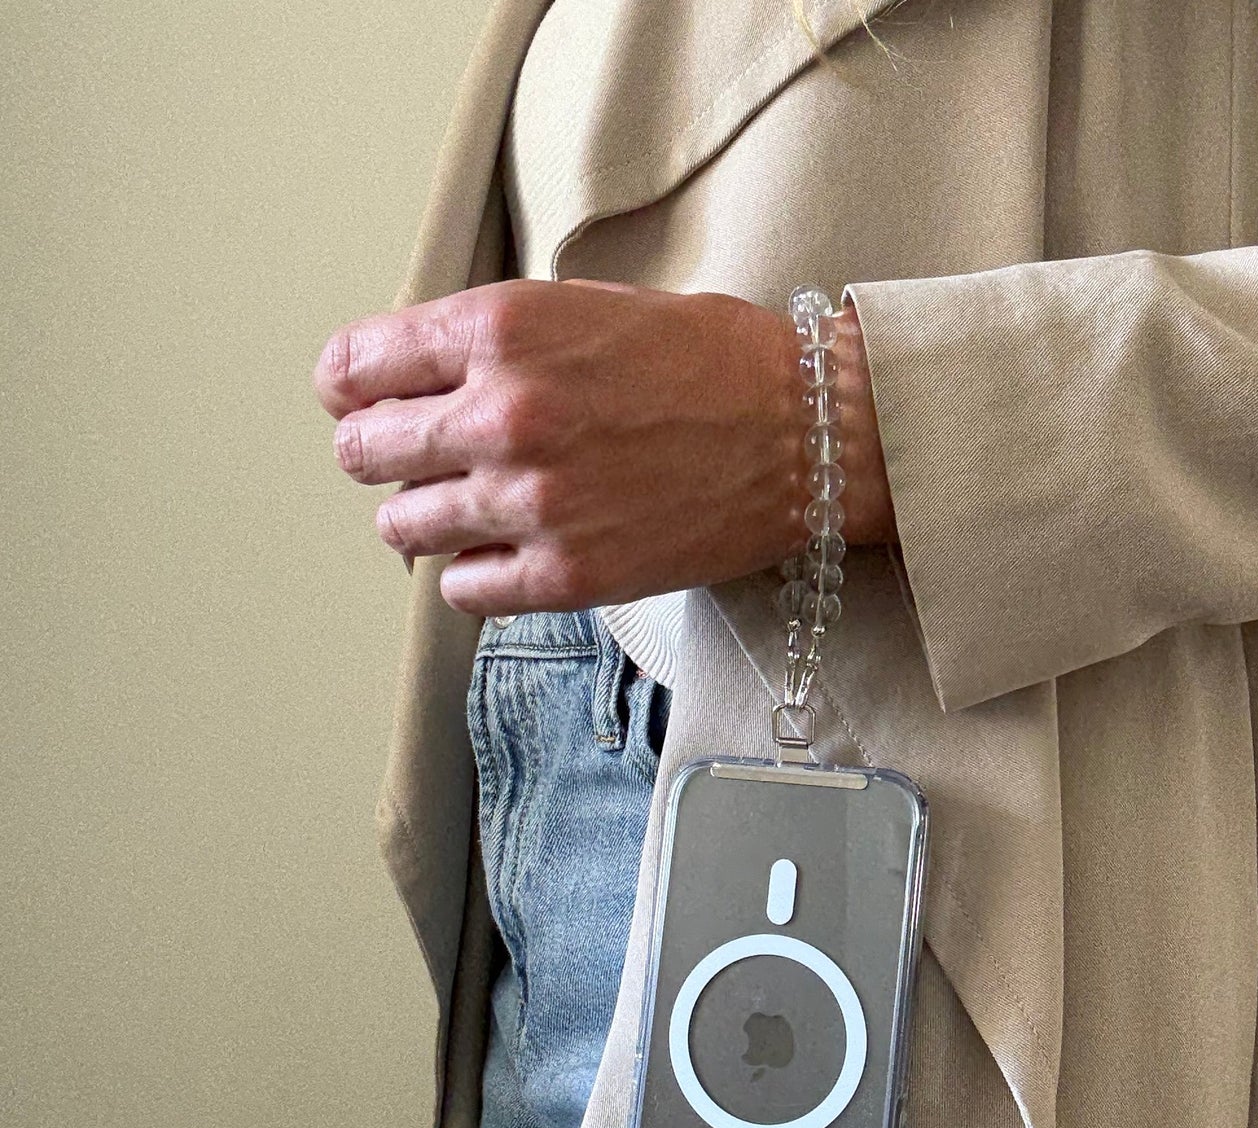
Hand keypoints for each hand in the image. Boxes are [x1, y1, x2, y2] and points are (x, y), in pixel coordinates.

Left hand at [313, 278, 895, 615]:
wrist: (805, 432)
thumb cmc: (710, 361)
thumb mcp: (585, 306)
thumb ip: (492, 339)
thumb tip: (414, 378)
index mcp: (501, 328)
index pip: (354, 367)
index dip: (350, 387)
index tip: (363, 401)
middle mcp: (503, 414)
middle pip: (363, 451)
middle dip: (384, 452)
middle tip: (421, 457)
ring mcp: (531, 502)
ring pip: (403, 526)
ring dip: (425, 516)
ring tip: (471, 506)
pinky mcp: (567, 575)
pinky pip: (461, 589)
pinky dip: (474, 572)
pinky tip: (509, 550)